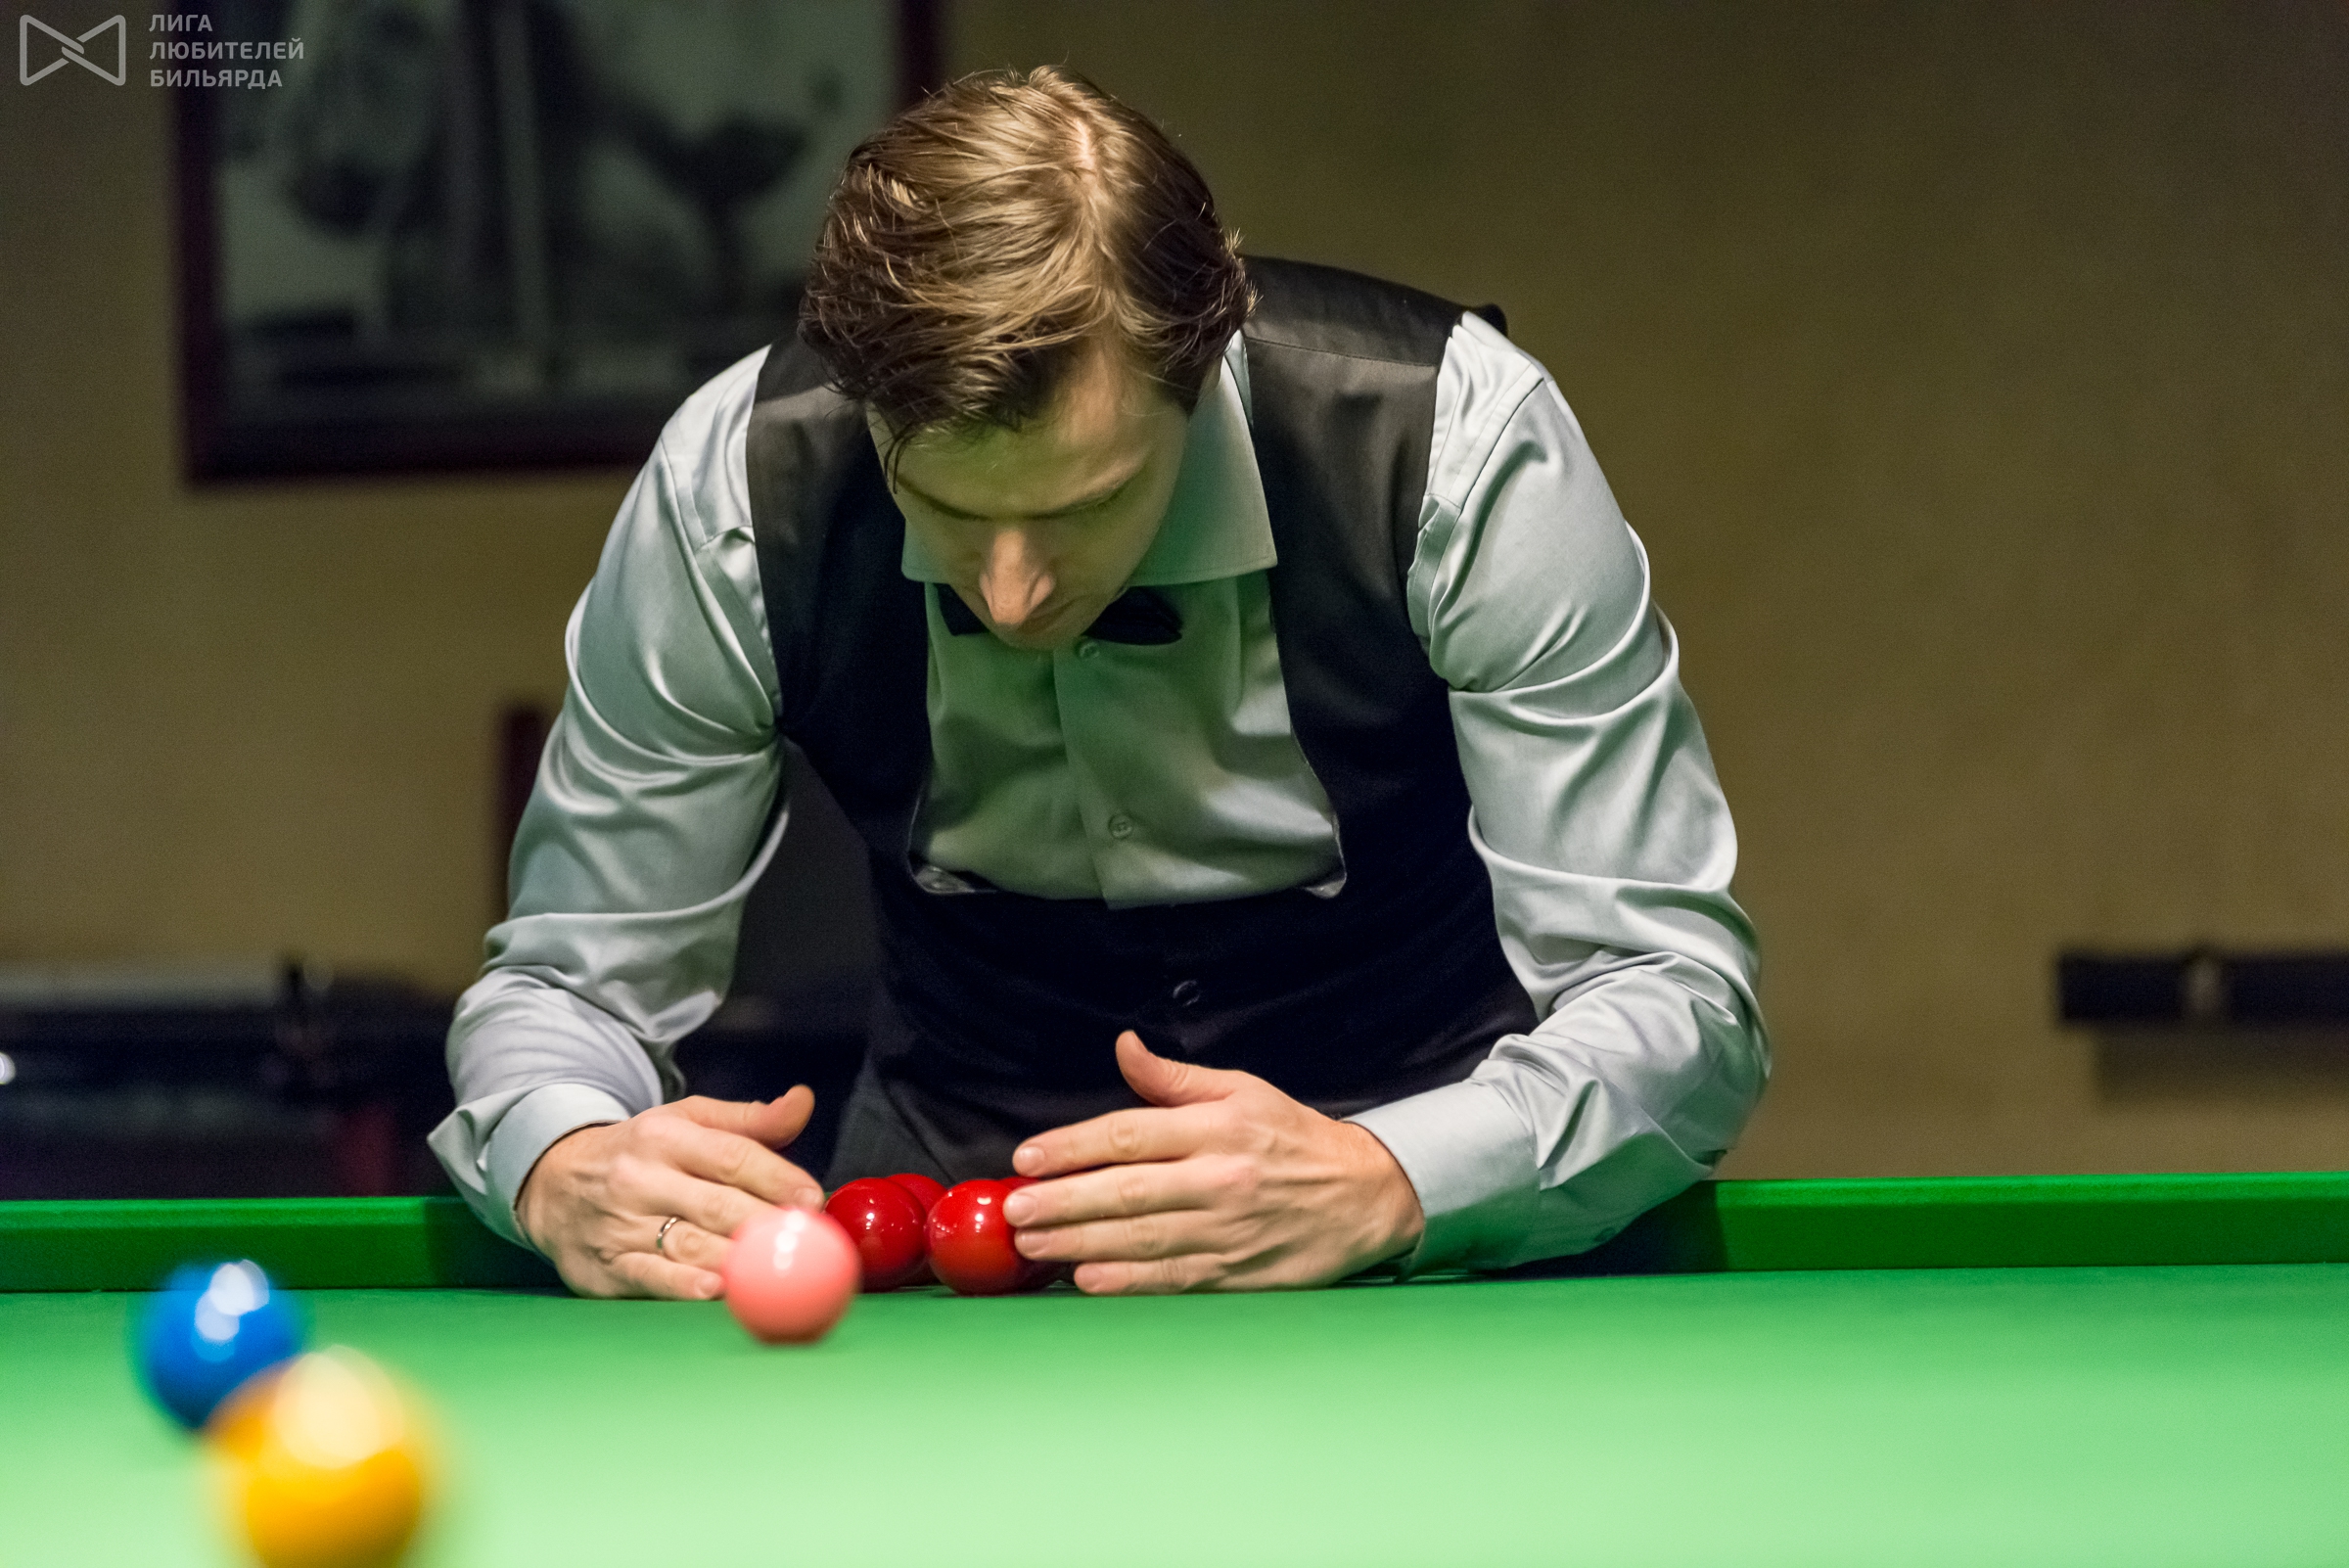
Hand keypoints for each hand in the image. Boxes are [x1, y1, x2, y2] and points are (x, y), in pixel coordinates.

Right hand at [514, 1090, 823, 1299]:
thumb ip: (748, 1120)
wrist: (551, 1182)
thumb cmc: (638, 1153)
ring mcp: (619, 1225)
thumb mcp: (685, 1121)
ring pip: (688, 1243)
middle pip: (718, 1204)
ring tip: (777, 1267)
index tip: (814, 1199)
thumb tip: (803, 1102)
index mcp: (664, 1136)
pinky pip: (648, 1277)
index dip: (778, 1178)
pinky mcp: (603, 1268)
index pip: (732, 1156)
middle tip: (809, 1240)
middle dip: (769, 1223)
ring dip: (737, 1259)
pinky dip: (682, 1286)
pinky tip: (715, 1290)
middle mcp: (639, 1178)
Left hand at [1003, 1031, 1424, 1293]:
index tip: (1027, 1157)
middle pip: (1127, 1191)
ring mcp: (1228, 1231)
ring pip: (1141, 1239)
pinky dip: (1127, 1283)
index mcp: (1218, 1128)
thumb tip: (1124, 1046)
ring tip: (1032, 1244)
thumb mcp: (1243, 1090)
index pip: (1130, 1134)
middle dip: (1062, 1201)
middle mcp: (1220, 1179)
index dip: (1072, 1146)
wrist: (1366, 1195)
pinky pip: (1172, 1280)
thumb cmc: (1294, 1138)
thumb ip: (1176, 1079)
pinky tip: (1087, 1279)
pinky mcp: (1238, 1274)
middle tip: (1014, 1210)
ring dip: (1079, 1243)